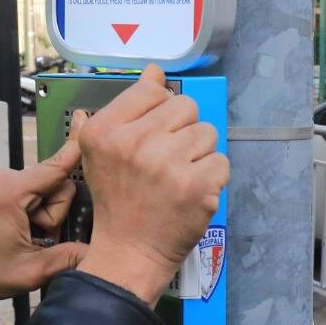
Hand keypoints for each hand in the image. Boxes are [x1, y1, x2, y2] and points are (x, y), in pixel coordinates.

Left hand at [0, 149, 87, 309]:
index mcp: (10, 192)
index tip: (88, 118)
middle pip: (59, 184)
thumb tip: (103, 252)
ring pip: (53, 191)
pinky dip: (42, 213)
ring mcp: (8, 181)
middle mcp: (8, 178)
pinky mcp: (10, 188)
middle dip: (56, 215)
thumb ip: (69, 257)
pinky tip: (30, 232)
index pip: (56, 167)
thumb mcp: (31, 272)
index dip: (77, 149)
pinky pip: (42, 194)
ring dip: (49, 217)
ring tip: (30, 238)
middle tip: (37, 240)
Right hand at [71, 65, 227, 304]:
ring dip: (199, 155)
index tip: (153, 135)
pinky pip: (221, 161)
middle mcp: (134, 142)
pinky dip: (212, 178)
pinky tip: (191, 192)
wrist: (128, 252)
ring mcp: (167, 164)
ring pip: (207, 132)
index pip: (153, 89)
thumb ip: (128, 108)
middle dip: (182, 131)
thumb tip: (154, 72)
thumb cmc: (118, 200)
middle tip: (166, 161)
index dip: (160, 111)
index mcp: (106, 130)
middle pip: (186, 107)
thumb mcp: (104, 150)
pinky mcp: (196, 186)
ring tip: (177, 178)